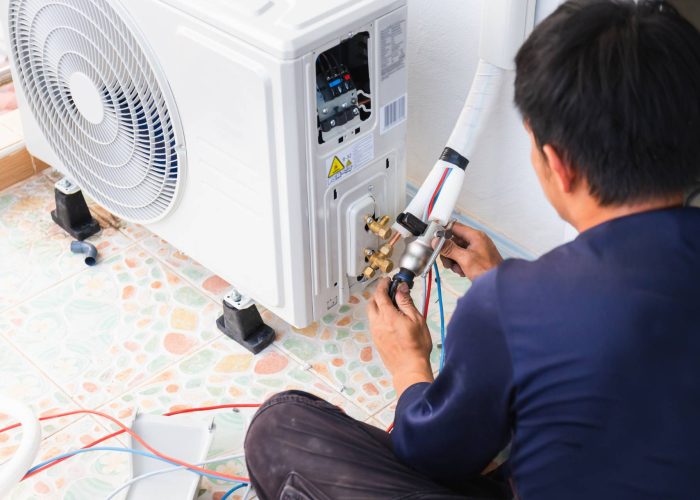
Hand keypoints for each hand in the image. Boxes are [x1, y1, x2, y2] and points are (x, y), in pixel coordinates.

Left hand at [368, 278, 433, 397]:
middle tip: (389, 291)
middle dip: (378, 294)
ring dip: (378, 305)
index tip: (388, 280)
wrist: (409, 368)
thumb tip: (401, 288)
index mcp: (388, 316)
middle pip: (372, 302)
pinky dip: (379, 316)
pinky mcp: (376, 340)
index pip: (380, 294)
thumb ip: (406, 302)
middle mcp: (378, 323)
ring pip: (372, 313)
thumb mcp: (416, 319)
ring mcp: (375, 332)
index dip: (383, 284)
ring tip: (391, 305)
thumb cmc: (416, 346)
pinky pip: (374, 323)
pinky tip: (390, 319)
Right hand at [437, 223, 502, 280]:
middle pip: (454, 241)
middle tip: (447, 261)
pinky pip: (462, 258)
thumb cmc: (487, 270)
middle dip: (448, 252)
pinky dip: (459, 264)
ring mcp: (476, 249)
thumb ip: (449, 249)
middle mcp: (476, 240)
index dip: (444, 232)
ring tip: (457, 268)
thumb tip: (437, 241)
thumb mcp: (465, 258)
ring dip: (453, 260)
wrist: (497, 284)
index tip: (436, 240)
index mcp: (475, 236)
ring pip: (456, 250)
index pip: (454, 227)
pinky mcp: (476, 258)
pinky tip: (462, 271)